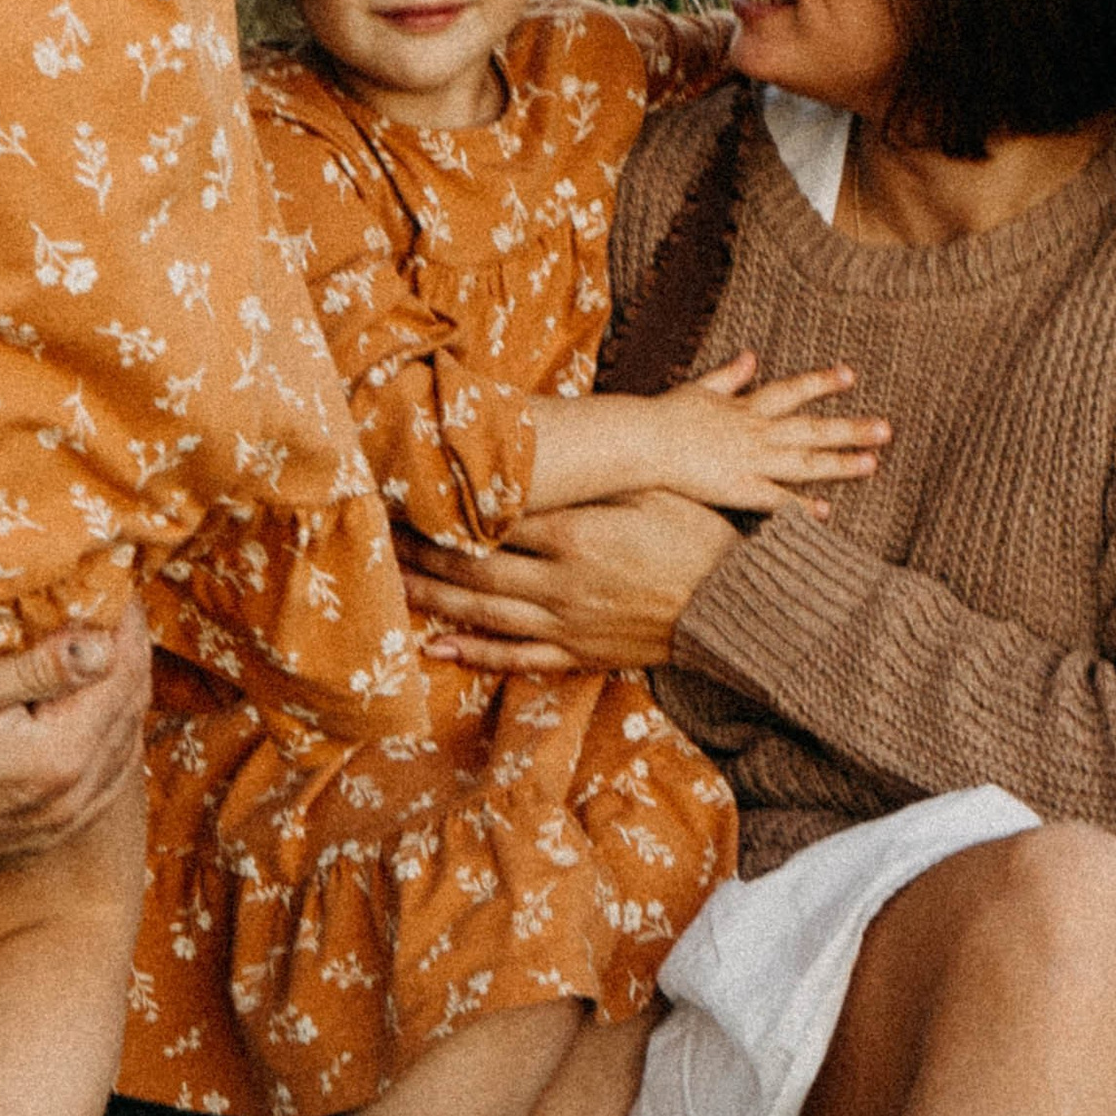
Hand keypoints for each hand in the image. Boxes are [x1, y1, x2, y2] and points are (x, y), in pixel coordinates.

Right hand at [0, 605, 152, 874]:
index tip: (120, 585)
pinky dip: (108, 741)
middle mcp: (70, 798)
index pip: (121, 675)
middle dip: (130, 654)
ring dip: (122, 697)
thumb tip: (105, 641)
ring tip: (109, 649)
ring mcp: (57, 824)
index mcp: (58, 757)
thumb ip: (35, 669)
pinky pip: (102, 784)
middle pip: (130, 710)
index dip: (127, 624)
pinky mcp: (40, 837)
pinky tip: (92, 714)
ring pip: (123, 749)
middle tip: (119, 609)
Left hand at [401, 497, 737, 673]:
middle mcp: (561, 583)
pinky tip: (436, 646)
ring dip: (431, 599)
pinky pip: (516, 657)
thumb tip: (540, 458)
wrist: (739, 606)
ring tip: (387, 583)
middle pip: (473, 567)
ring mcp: (567, 623)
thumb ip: (593, 477)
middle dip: (420, 552)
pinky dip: (473, 654)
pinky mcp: (579, 653)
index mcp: (577, 534)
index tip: (409, 488)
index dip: (445, 504)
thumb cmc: (701, 535)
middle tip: (376, 534)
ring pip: (482, 614)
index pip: (493, 517)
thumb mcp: (652, 489)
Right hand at [646, 350, 887, 514]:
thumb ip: (729, 375)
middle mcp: (756, 432)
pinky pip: (777, 499)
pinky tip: (826, 512)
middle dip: (850, 428)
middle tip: (886, 429)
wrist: (641, 440)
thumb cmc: (662, 415)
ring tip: (872, 464)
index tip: (850, 376)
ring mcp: (751, 461)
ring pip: (804, 462)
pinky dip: (801, 506)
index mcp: (746, 408)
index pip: (792, 391)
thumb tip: (753, 355)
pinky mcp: (739, 488)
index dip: (822, 384)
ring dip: (840, 463)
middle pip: (811, 429)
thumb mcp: (699, 388)